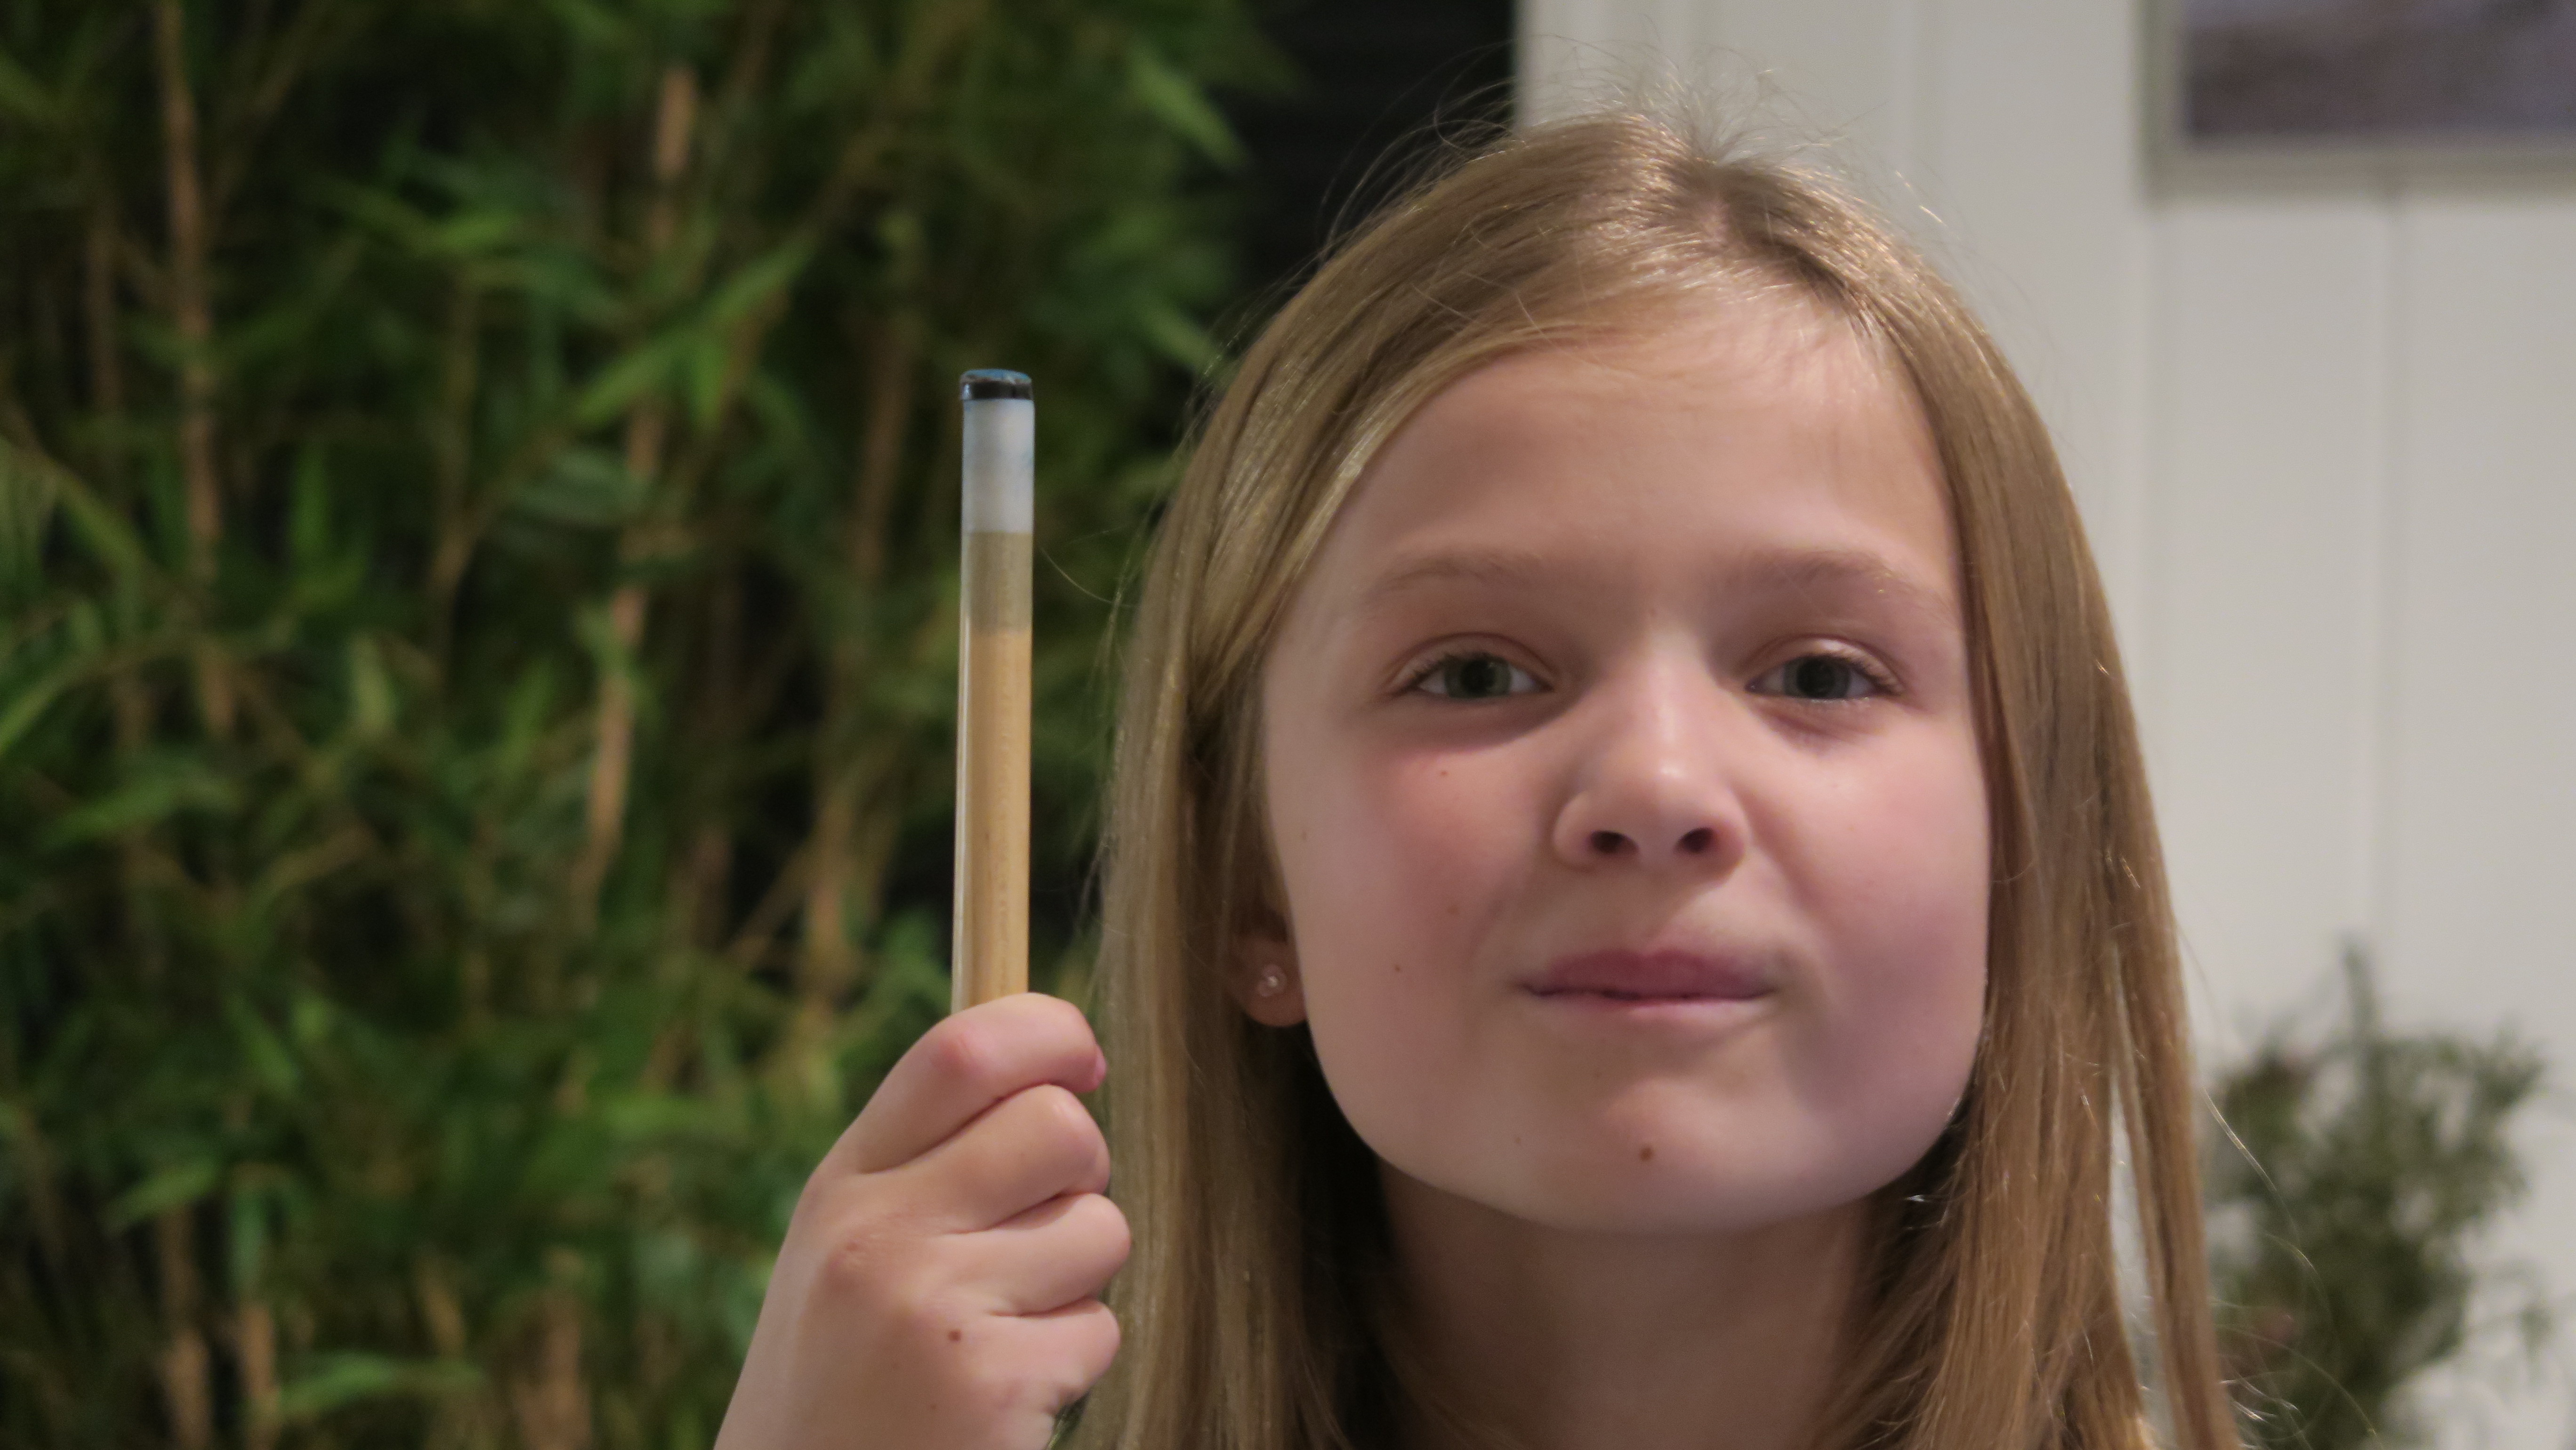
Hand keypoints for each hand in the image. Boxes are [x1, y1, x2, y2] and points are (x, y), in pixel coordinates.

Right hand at [714, 993, 1126, 1449]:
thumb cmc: (845, 1384)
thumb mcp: (848, 1257)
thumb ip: (928, 1166)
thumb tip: (1060, 1074)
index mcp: (841, 1191)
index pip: (957, 1050)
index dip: (1045, 1031)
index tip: (1082, 1059)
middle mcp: (877, 1235)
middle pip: (1058, 1127)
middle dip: (1083, 1172)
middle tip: (1041, 1233)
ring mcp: (932, 1306)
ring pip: (1099, 1228)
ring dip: (1078, 1282)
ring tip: (1001, 1333)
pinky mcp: (990, 1382)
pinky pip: (1098, 1330)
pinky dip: (1070, 1368)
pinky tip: (1001, 1402)